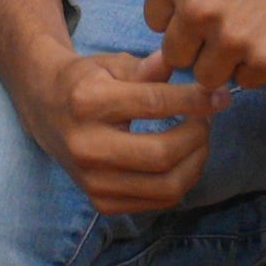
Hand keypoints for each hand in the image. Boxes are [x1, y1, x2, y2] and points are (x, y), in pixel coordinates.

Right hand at [0, 0, 219, 217]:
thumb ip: (149, 68)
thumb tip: (185, 63)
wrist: (45, 110)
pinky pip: (157, 202)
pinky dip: (180, 182)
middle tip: (207, 120)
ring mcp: (91, 180)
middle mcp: (86, 146)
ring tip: (199, 139)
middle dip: (198, 136)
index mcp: (88, 102)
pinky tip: (183, 160)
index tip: (220, 96)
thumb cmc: (86, 81)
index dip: (195, 101)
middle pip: (162, 154)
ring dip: (195, 163)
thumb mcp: (113, 64)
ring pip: (165, 186)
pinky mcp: (100, 201)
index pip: (154, 104)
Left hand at [111, 0, 265, 92]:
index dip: (180, 14)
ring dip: (225, 60)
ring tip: (250, 26)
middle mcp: (197, 9)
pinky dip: (259, 67)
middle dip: (199, 42)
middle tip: (232, 15)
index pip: (155, 22)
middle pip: (177, 55)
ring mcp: (232, 37)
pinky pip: (247, 83)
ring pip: (208, 76)